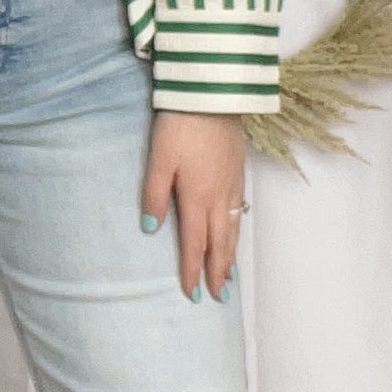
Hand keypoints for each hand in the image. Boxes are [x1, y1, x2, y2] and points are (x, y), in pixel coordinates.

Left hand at [141, 112, 247, 299]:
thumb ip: (153, 195)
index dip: (192, 270)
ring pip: (233, 228)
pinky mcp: (239, 171)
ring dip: (231, 255)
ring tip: (230, 276)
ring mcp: (232, 184)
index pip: (194, 243)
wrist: (213, 95)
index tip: (192, 294)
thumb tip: (151, 229)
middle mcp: (219, 196)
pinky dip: (238, 231)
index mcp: (196, 197)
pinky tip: (235, 233)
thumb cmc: (180, 126)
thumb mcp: (158, 160)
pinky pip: (240, 211)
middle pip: (220, 242)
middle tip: (218, 297)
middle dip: (218, 271)